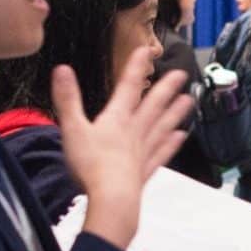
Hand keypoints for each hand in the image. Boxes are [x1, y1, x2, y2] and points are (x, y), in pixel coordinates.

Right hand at [56, 49, 193, 247]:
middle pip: (153, 105)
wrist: (113, 200)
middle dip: (166, 88)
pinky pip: (162, 153)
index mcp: (116, 119)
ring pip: (163, 126)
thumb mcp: (73, 130)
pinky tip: (180, 137)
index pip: (128, 87)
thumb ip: (68, 100)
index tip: (147, 50)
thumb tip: (61, 69)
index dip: (137, 67)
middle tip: (182, 74)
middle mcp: (134, 132)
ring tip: (189, 101)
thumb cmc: (91, 166)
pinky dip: (172, 144)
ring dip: (175, 113)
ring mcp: (143, 152)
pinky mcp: (146, 171)